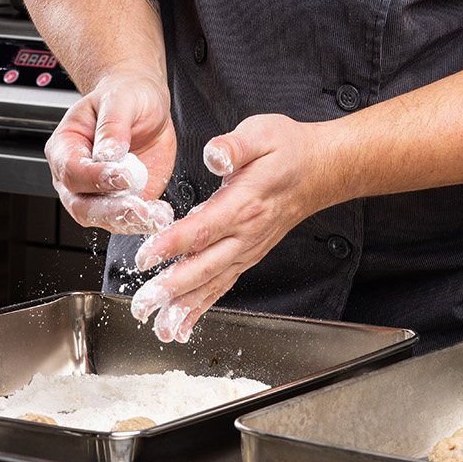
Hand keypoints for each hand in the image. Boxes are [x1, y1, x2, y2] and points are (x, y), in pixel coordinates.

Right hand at [44, 70, 177, 235]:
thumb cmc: (126, 95)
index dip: (96, 178)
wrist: (145, 104)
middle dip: (110, 210)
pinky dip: (145, 222)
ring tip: (156, 215)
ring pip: (104, 219)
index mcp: (66, 146)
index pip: (72, 171)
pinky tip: (161, 214)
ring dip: (130, 221)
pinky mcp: (122, 201)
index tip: (124, 176)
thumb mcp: (121, 99)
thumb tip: (107, 153)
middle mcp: (76, 175)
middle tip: (138, 207)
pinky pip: (127, 220)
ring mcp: (97, 192)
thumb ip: (113, 125)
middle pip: (81, 205)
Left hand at [128, 114, 335, 341]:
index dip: (173, 244)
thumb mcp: (262, 132)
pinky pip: (223, 285)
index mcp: (244, 201)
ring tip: (161, 328)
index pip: (204, 228)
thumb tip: (213, 154)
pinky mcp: (248, 256)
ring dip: (185, 307)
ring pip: (213, 283)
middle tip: (143, 305)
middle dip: (171, 289)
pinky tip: (184, 324)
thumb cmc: (288, 150)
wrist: (319, 170)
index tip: (145, 257)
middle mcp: (246, 232)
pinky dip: (202, 307)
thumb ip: (235, 145)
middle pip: (205, 265)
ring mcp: (248, 248)